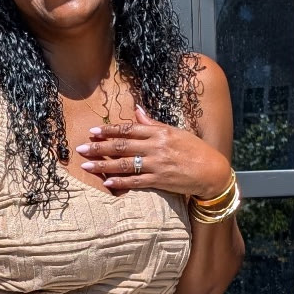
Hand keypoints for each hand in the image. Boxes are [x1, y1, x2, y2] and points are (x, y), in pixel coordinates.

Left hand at [75, 105, 230, 201]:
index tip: (93, 131)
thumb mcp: (175, 132)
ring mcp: (157, 164)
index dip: (109, 130)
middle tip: (81, 149)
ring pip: (125, 163)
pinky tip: (107, 182)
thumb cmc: (195, 150)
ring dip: (104, 165)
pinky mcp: (160, 180)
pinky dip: (121, 182)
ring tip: (86, 165)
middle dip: (99, 147)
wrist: (212, 171)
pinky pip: (136, 181)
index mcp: (159, 132)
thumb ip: (153, 124)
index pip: (129, 129)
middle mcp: (156, 146)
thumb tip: (137, 111)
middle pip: (122, 145)